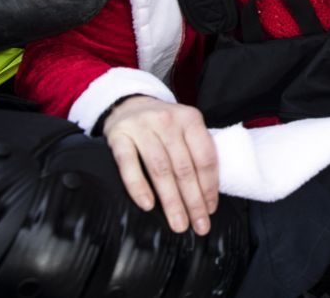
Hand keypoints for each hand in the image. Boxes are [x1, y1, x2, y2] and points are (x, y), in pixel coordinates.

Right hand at [103, 96, 218, 234]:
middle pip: (184, 167)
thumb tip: (208, 194)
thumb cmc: (163, 124)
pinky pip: (128, 165)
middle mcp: (168, 121)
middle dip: (193, 201)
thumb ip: (196, 151)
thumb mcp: (184, 128)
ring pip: (160, 169)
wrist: (128, 104)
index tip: (210, 209)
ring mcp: (142, 128)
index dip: (209, 186)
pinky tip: (148, 205)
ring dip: (171, 201)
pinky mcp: (119, 137)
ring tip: (178, 222)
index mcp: (190, 119)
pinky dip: (138, 186)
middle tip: (198, 225)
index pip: (205, 157)